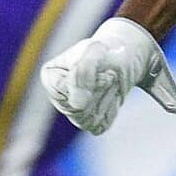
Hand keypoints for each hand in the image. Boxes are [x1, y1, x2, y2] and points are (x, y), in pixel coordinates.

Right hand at [40, 16, 175, 136]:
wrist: (125, 56)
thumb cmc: (107, 50)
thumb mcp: (97, 51)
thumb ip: (83, 73)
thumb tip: (78, 105)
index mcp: (51, 77)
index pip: (65, 90)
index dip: (88, 80)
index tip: (101, 66)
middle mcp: (58, 97)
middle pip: (76, 109)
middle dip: (99, 90)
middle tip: (108, 74)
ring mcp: (73, 113)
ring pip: (88, 119)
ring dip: (106, 99)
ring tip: (110, 83)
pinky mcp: (90, 123)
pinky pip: (99, 125)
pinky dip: (111, 109)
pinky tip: (112, 95)